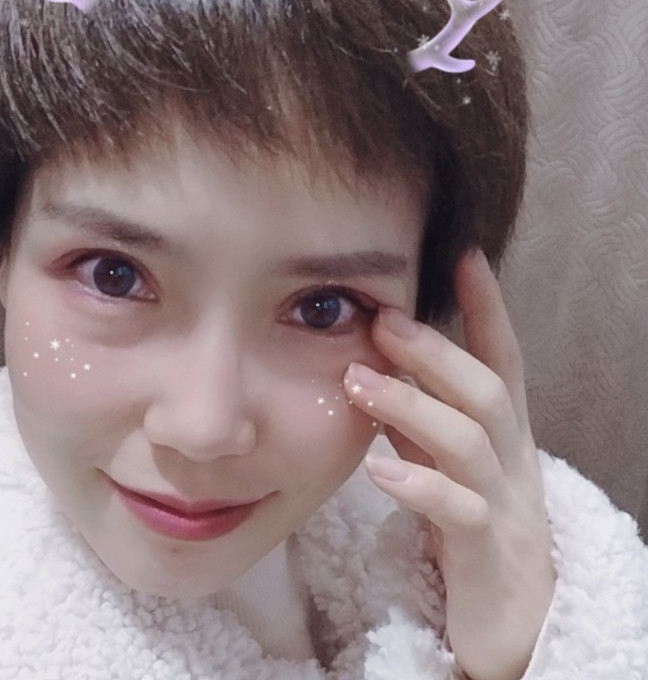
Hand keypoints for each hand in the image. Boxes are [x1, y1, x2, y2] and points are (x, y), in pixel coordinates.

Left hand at [344, 250, 554, 679]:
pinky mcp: (486, 551)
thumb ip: (420, 419)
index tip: (464, 256)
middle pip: (485, 390)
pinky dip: (417, 486)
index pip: (502, 358)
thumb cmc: (472, 523)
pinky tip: (376, 470)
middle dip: (436, 351)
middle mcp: (510, 458)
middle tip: (383, 318)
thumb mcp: (449, 460)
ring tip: (359, 382)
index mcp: (502, 433)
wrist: (512, 614)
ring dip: (412, 406)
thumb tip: (375, 368)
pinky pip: (456, 514)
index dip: (488, 308)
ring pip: (469, 443)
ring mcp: (503, 503)